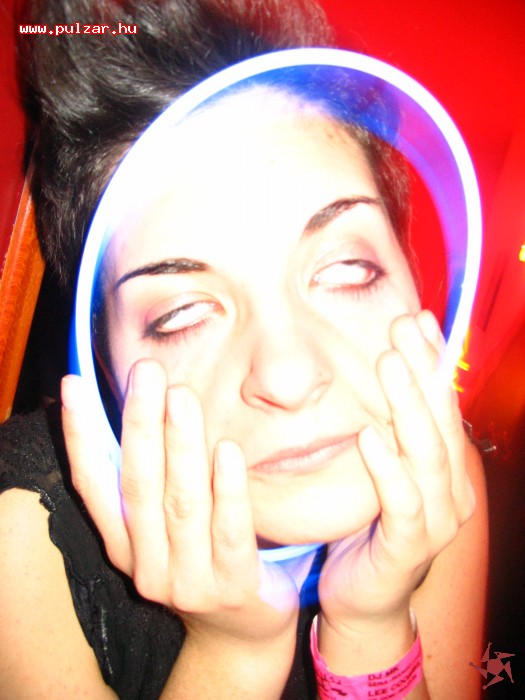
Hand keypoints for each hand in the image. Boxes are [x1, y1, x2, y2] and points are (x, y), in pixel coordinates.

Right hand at [61, 360, 298, 648]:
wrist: (239, 629)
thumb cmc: (202, 555)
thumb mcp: (165, 522)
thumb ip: (152, 475)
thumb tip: (136, 409)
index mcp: (123, 544)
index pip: (94, 486)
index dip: (82, 436)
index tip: (75, 386)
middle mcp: (146, 565)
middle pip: (138, 486)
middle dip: (139, 424)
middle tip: (147, 372)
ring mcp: (188, 580)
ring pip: (181, 504)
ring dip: (180, 446)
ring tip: (182, 396)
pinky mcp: (233, 586)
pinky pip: (230, 532)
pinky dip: (227, 490)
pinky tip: (227, 450)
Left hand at [317, 310, 475, 635]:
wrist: (365, 593)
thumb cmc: (370, 522)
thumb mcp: (384, 466)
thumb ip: (389, 425)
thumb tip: (383, 367)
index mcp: (447, 465)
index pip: (444, 402)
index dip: (434, 359)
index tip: (417, 320)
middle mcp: (451, 489)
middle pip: (441, 419)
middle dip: (423, 369)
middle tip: (401, 327)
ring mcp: (436, 520)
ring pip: (428, 455)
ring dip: (409, 406)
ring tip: (388, 365)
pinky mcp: (408, 547)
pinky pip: (402, 503)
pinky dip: (388, 468)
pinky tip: (368, 436)